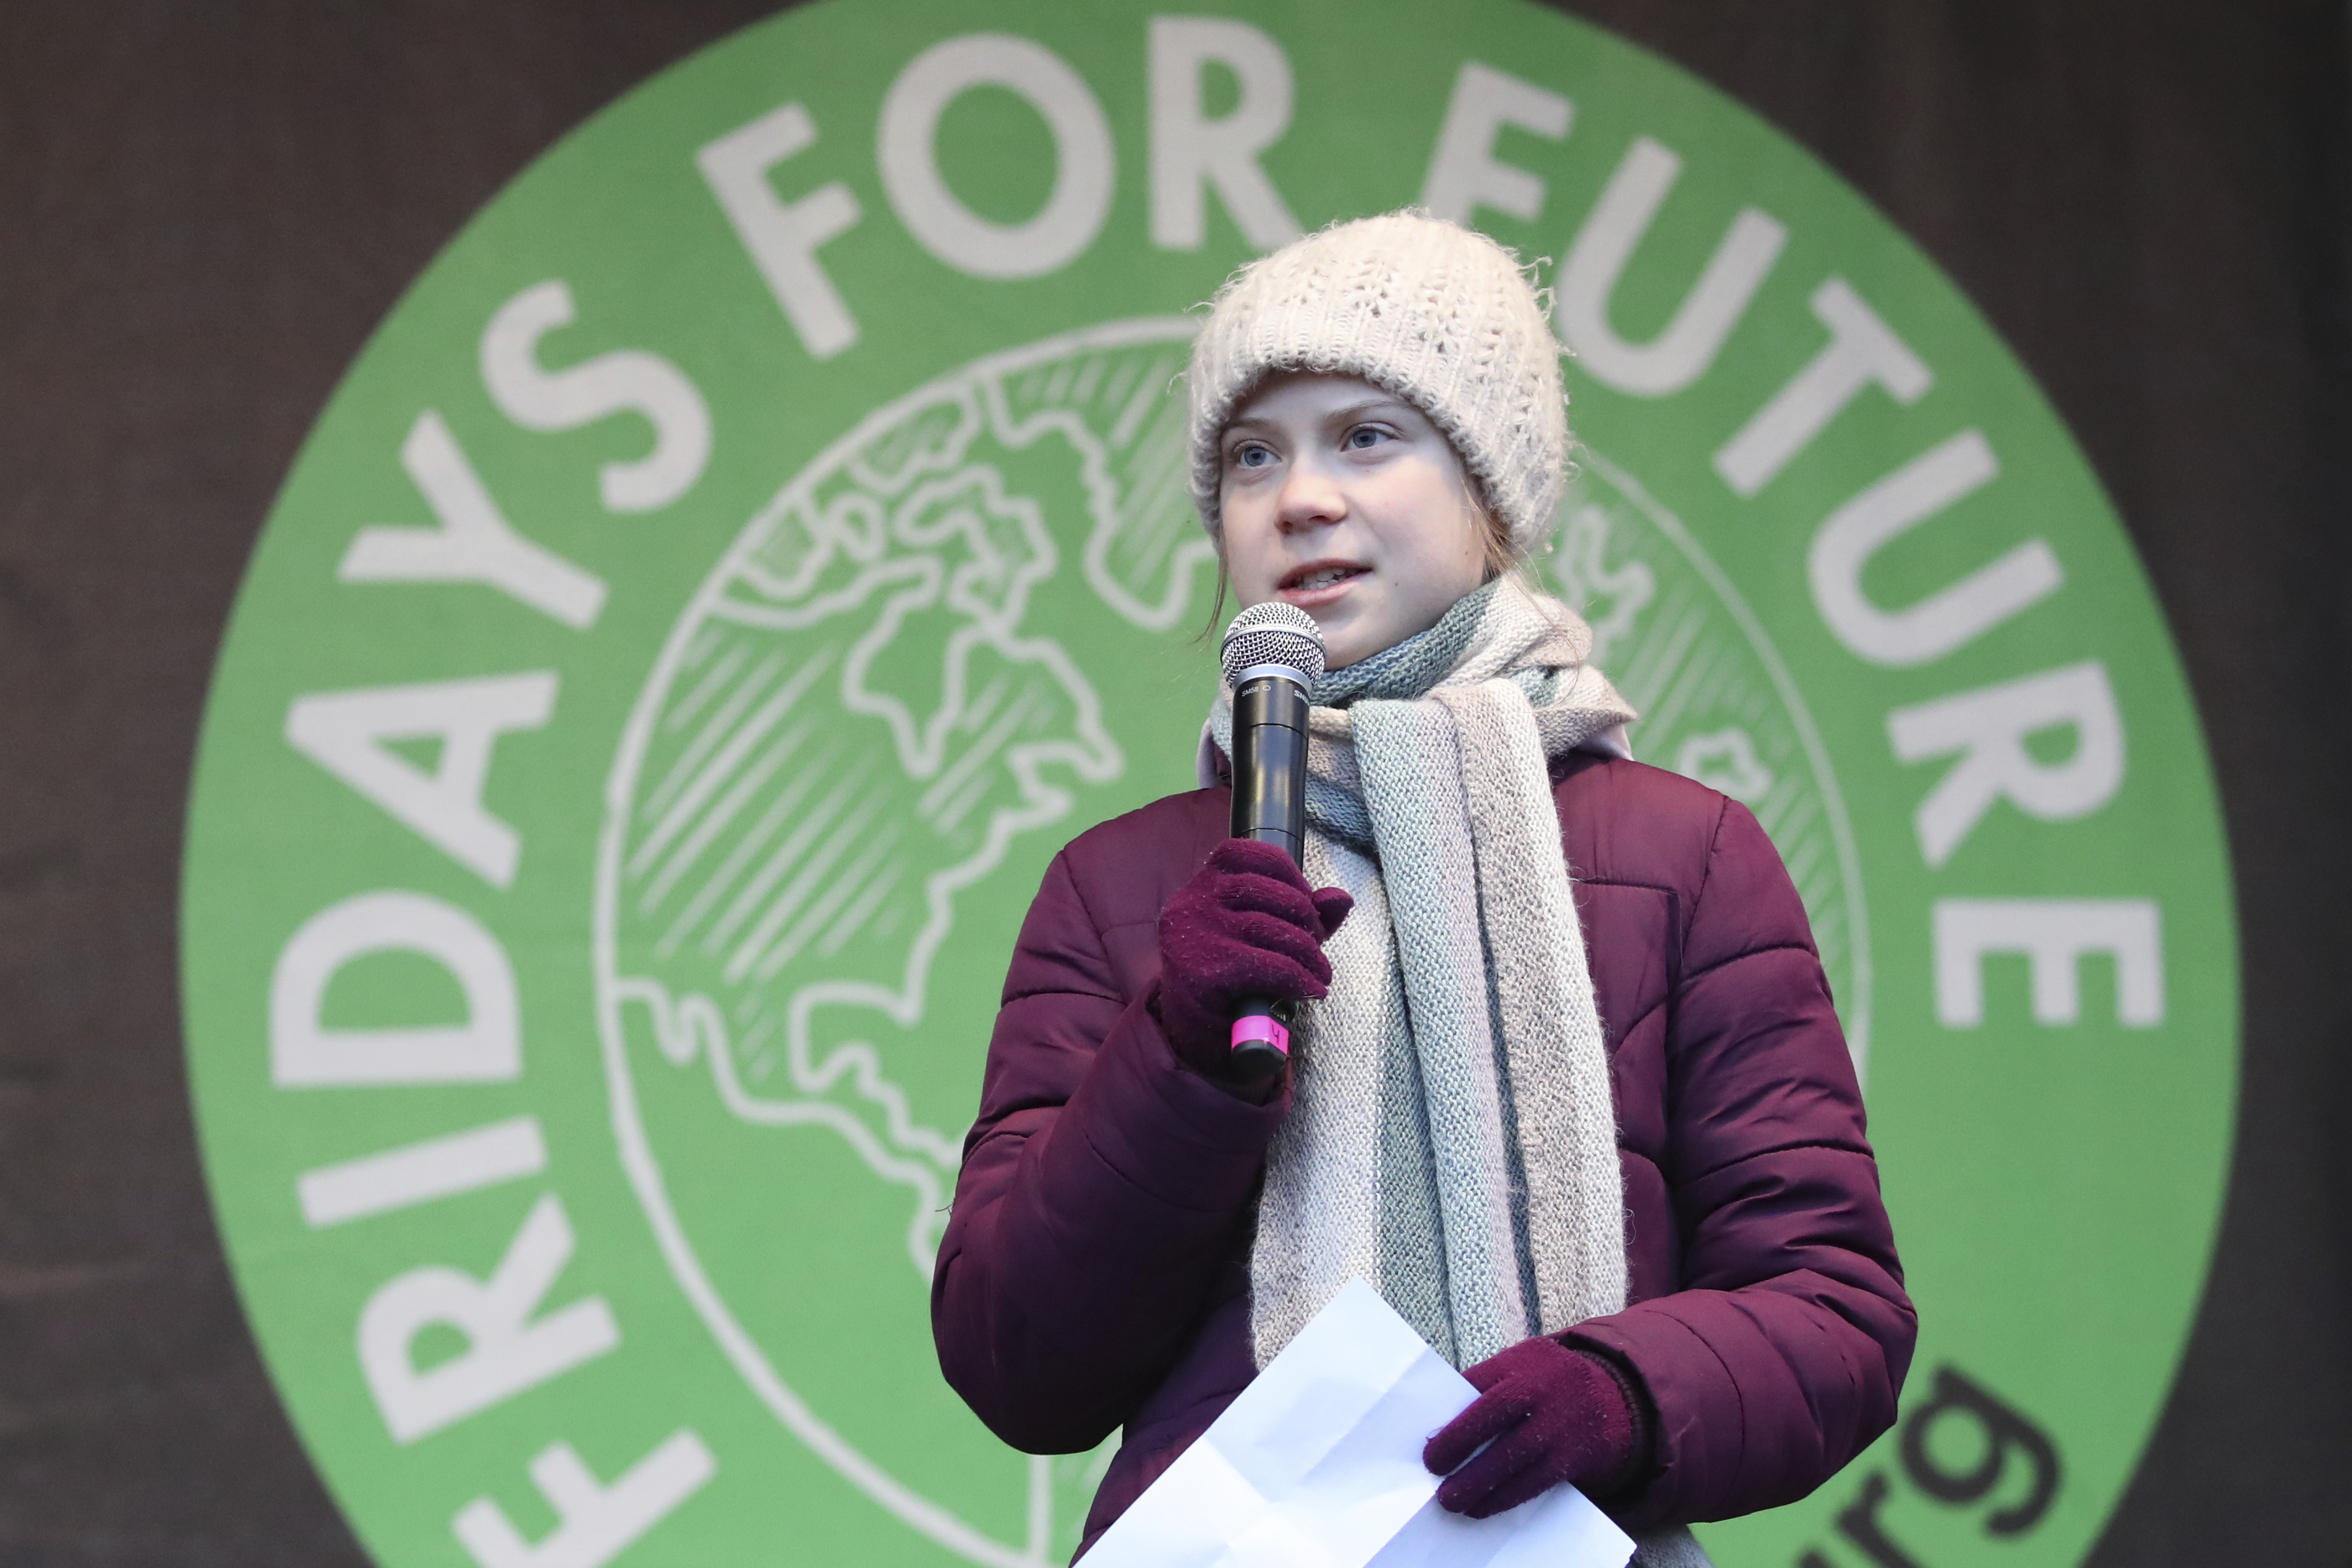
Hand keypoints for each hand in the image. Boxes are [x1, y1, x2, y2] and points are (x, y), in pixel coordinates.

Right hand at [1152, 839, 1352, 1079]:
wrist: (1194, 1035)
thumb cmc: (1233, 978)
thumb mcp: (1265, 937)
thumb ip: (1303, 913)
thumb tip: (1340, 899)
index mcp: (1201, 883)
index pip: (1248, 853)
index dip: (1289, 874)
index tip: (1306, 905)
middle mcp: (1190, 902)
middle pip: (1266, 891)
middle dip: (1305, 919)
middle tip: (1317, 949)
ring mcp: (1193, 936)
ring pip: (1270, 929)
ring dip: (1308, 955)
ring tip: (1320, 975)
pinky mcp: (1201, 974)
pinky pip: (1267, 966)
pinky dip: (1298, 979)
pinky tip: (1309, 990)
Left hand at [1424, 1338, 1643, 1518]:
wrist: (1612, 1396)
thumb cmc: (1545, 1383)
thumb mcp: (1522, 1366)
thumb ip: (1488, 1386)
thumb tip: (1440, 1425)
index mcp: (1521, 1361)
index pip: (1477, 1382)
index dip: (1451, 1412)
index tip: (1426, 1439)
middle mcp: (1540, 1387)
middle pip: (1493, 1414)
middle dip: (1458, 1443)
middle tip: (1432, 1468)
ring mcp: (1558, 1422)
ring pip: (1513, 1455)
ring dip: (1477, 1482)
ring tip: (1451, 1499)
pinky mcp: (1570, 1455)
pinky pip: (1533, 1481)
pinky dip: (1503, 1497)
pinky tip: (1481, 1506)